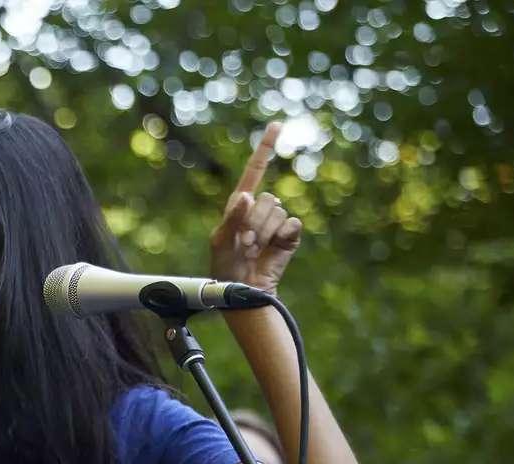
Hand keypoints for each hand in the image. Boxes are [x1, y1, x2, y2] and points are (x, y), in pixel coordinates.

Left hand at [209, 122, 302, 294]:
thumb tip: (247, 195)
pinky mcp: (290, 235)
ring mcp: (276, 221)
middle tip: (244, 242)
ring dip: (264, 233)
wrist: (243, 289)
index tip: (277, 124)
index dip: (266, 148)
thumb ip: (233, 217)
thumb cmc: (225, 265)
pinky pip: (292, 225)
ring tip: (254, 249)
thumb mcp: (221, 241)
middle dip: (254, 223)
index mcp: (239, 204)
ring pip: (278, 213)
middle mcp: (259, 208)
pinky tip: (270, 251)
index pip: (255, 170)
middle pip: (266, 199)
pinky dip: (281, 239)